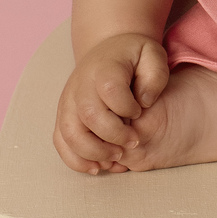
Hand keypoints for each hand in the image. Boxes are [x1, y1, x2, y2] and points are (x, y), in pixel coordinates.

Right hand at [53, 34, 169, 174]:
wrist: (107, 50)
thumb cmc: (133, 56)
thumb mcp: (152, 55)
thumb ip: (155, 75)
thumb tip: (144, 101)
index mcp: (104, 68)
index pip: (111, 91)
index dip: (128, 107)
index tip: (139, 111)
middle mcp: (80, 85)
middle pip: (88, 116)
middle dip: (113, 136)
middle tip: (133, 142)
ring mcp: (68, 101)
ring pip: (70, 133)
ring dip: (93, 153)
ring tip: (116, 158)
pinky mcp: (64, 115)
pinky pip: (61, 141)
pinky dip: (75, 159)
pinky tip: (97, 167)